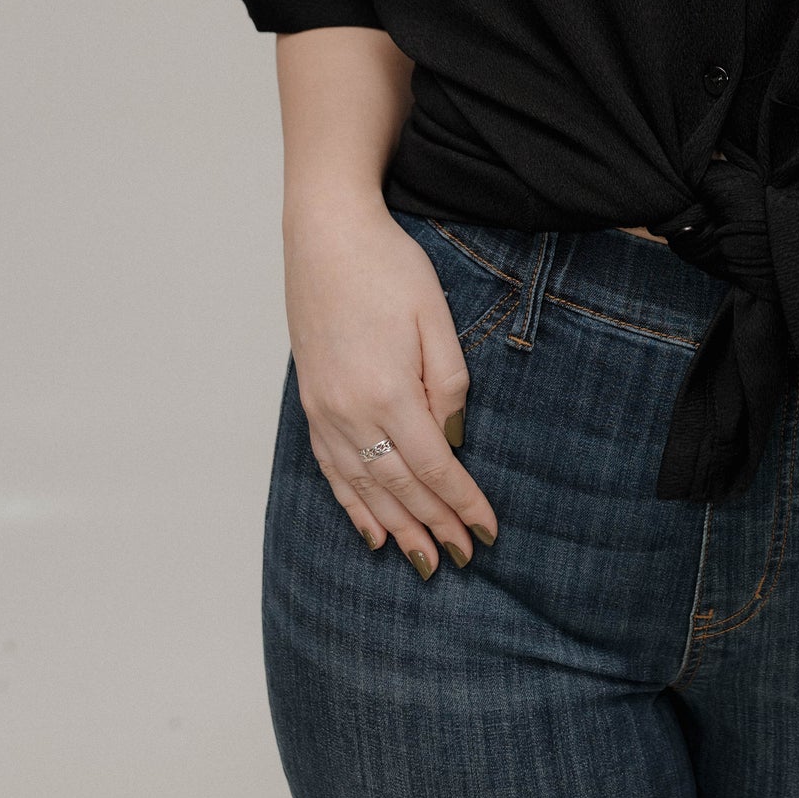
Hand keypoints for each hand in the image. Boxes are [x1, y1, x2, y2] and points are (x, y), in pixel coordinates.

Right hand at [283, 195, 499, 576]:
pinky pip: (331, 470)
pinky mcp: (311, 403)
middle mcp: (351, 413)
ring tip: (421, 562)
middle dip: (433, 526)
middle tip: (462, 558)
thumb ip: (448, 383)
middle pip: (399, 487)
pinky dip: (352, 506)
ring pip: (364, 488)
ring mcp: (325, 412)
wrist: (326, 235)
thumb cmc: (388, 267)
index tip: (487, 532)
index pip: (434, 467)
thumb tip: (452, 441)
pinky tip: (371, 529)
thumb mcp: (435, 317)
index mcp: (390, 392)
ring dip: (396, 527)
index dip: (462, 502)